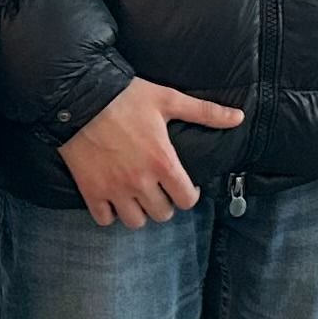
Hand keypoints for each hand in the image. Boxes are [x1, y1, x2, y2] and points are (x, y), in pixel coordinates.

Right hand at [58, 78, 243, 228]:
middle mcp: (140, 181)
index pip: (186, 200)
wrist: (79, 96)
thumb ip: (205, 112)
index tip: (184, 186)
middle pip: (162, 214)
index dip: (189, 195)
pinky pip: (104, 219)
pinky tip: (113, 199)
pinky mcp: (91, 190)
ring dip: (140, 213)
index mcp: (162, 162)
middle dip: (165, 204)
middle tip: (161, 190)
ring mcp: (114, 188)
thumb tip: (238, 117)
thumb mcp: (168, 100)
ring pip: (135, 222)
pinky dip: (110, 213)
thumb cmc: (126, 96)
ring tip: (139, 197)